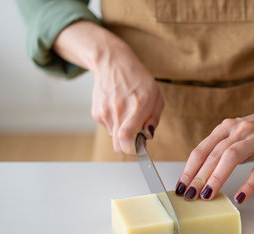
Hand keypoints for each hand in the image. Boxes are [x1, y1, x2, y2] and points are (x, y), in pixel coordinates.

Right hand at [53, 21, 162, 153]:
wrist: (113, 63)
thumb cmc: (138, 80)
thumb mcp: (156, 96)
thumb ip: (154, 119)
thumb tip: (148, 136)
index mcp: (138, 104)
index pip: (127, 136)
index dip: (133, 150)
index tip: (139, 149)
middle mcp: (119, 109)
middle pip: (119, 145)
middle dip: (129, 147)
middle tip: (136, 138)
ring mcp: (105, 111)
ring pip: (114, 138)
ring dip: (123, 133)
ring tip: (127, 114)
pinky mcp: (96, 112)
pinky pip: (108, 128)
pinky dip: (115, 124)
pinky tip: (118, 109)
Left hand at [175, 64, 253, 202]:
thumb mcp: (235, 134)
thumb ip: (220, 149)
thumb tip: (199, 175)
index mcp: (225, 128)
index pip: (202, 149)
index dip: (189, 169)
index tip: (181, 186)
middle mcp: (239, 131)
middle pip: (214, 154)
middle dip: (199, 176)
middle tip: (189, 195)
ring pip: (232, 157)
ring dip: (217, 177)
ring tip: (207, 195)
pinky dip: (248, 184)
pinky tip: (239, 197)